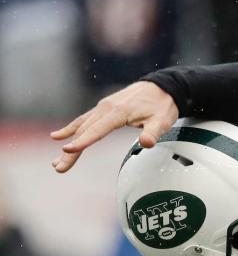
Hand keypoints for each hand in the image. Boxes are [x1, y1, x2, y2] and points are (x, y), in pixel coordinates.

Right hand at [50, 81, 178, 172]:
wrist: (163, 87)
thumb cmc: (162, 105)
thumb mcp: (162, 121)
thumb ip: (153, 133)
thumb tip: (146, 143)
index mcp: (118, 112)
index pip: (97, 130)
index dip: (83, 141)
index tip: (68, 150)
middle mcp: (106, 108)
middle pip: (84, 131)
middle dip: (71, 151)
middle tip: (59, 168)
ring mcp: (103, 107)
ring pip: (81, 127)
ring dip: (68, 143)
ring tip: (57, 162)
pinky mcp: (104, 108)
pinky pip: (84, 119)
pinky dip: (71, 128)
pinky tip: (59, 136)